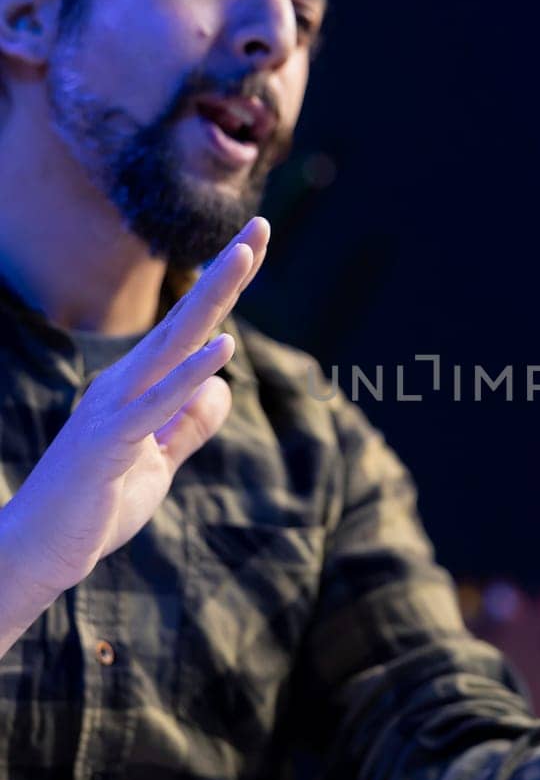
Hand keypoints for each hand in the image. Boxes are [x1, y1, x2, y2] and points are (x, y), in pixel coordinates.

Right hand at [0, 216, 269, 607]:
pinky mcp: (109, 443)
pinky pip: (156, 403)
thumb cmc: (95, 506)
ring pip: (172, 344)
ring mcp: (114, 409)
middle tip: (260, 228)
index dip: (224, 288)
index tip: (255, 245)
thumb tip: (221, 385)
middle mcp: (124, 385)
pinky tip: (222, 347)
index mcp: (137, 387)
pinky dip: (190, 374)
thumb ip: (188, 424)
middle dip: (224, 273)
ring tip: (243, 257)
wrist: (41, 552)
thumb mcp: (159, 462)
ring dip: (210, 300)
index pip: (191, 329)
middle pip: (186, 320)